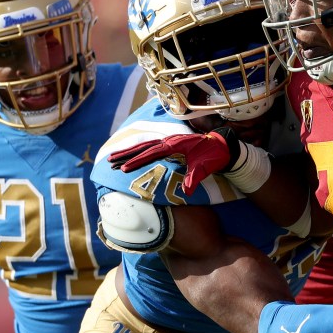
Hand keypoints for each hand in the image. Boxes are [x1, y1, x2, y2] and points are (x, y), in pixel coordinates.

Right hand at [108, 126, 239, 195]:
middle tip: (109, 162)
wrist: (223, 146)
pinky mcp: (171, 144)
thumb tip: (187, 191)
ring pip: (145, 145)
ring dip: (129, 151)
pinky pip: (151, 146)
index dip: (138, 160)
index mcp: (175, 145)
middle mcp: (170, 141)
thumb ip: (195, 177)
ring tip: (113, 158)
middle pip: (144, 146)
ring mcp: (170, 141)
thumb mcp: (206, 167)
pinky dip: (139, 150)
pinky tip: (132, 154)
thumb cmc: (214, 156)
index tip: (125, 168)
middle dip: (126, 154)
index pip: (152, 152)